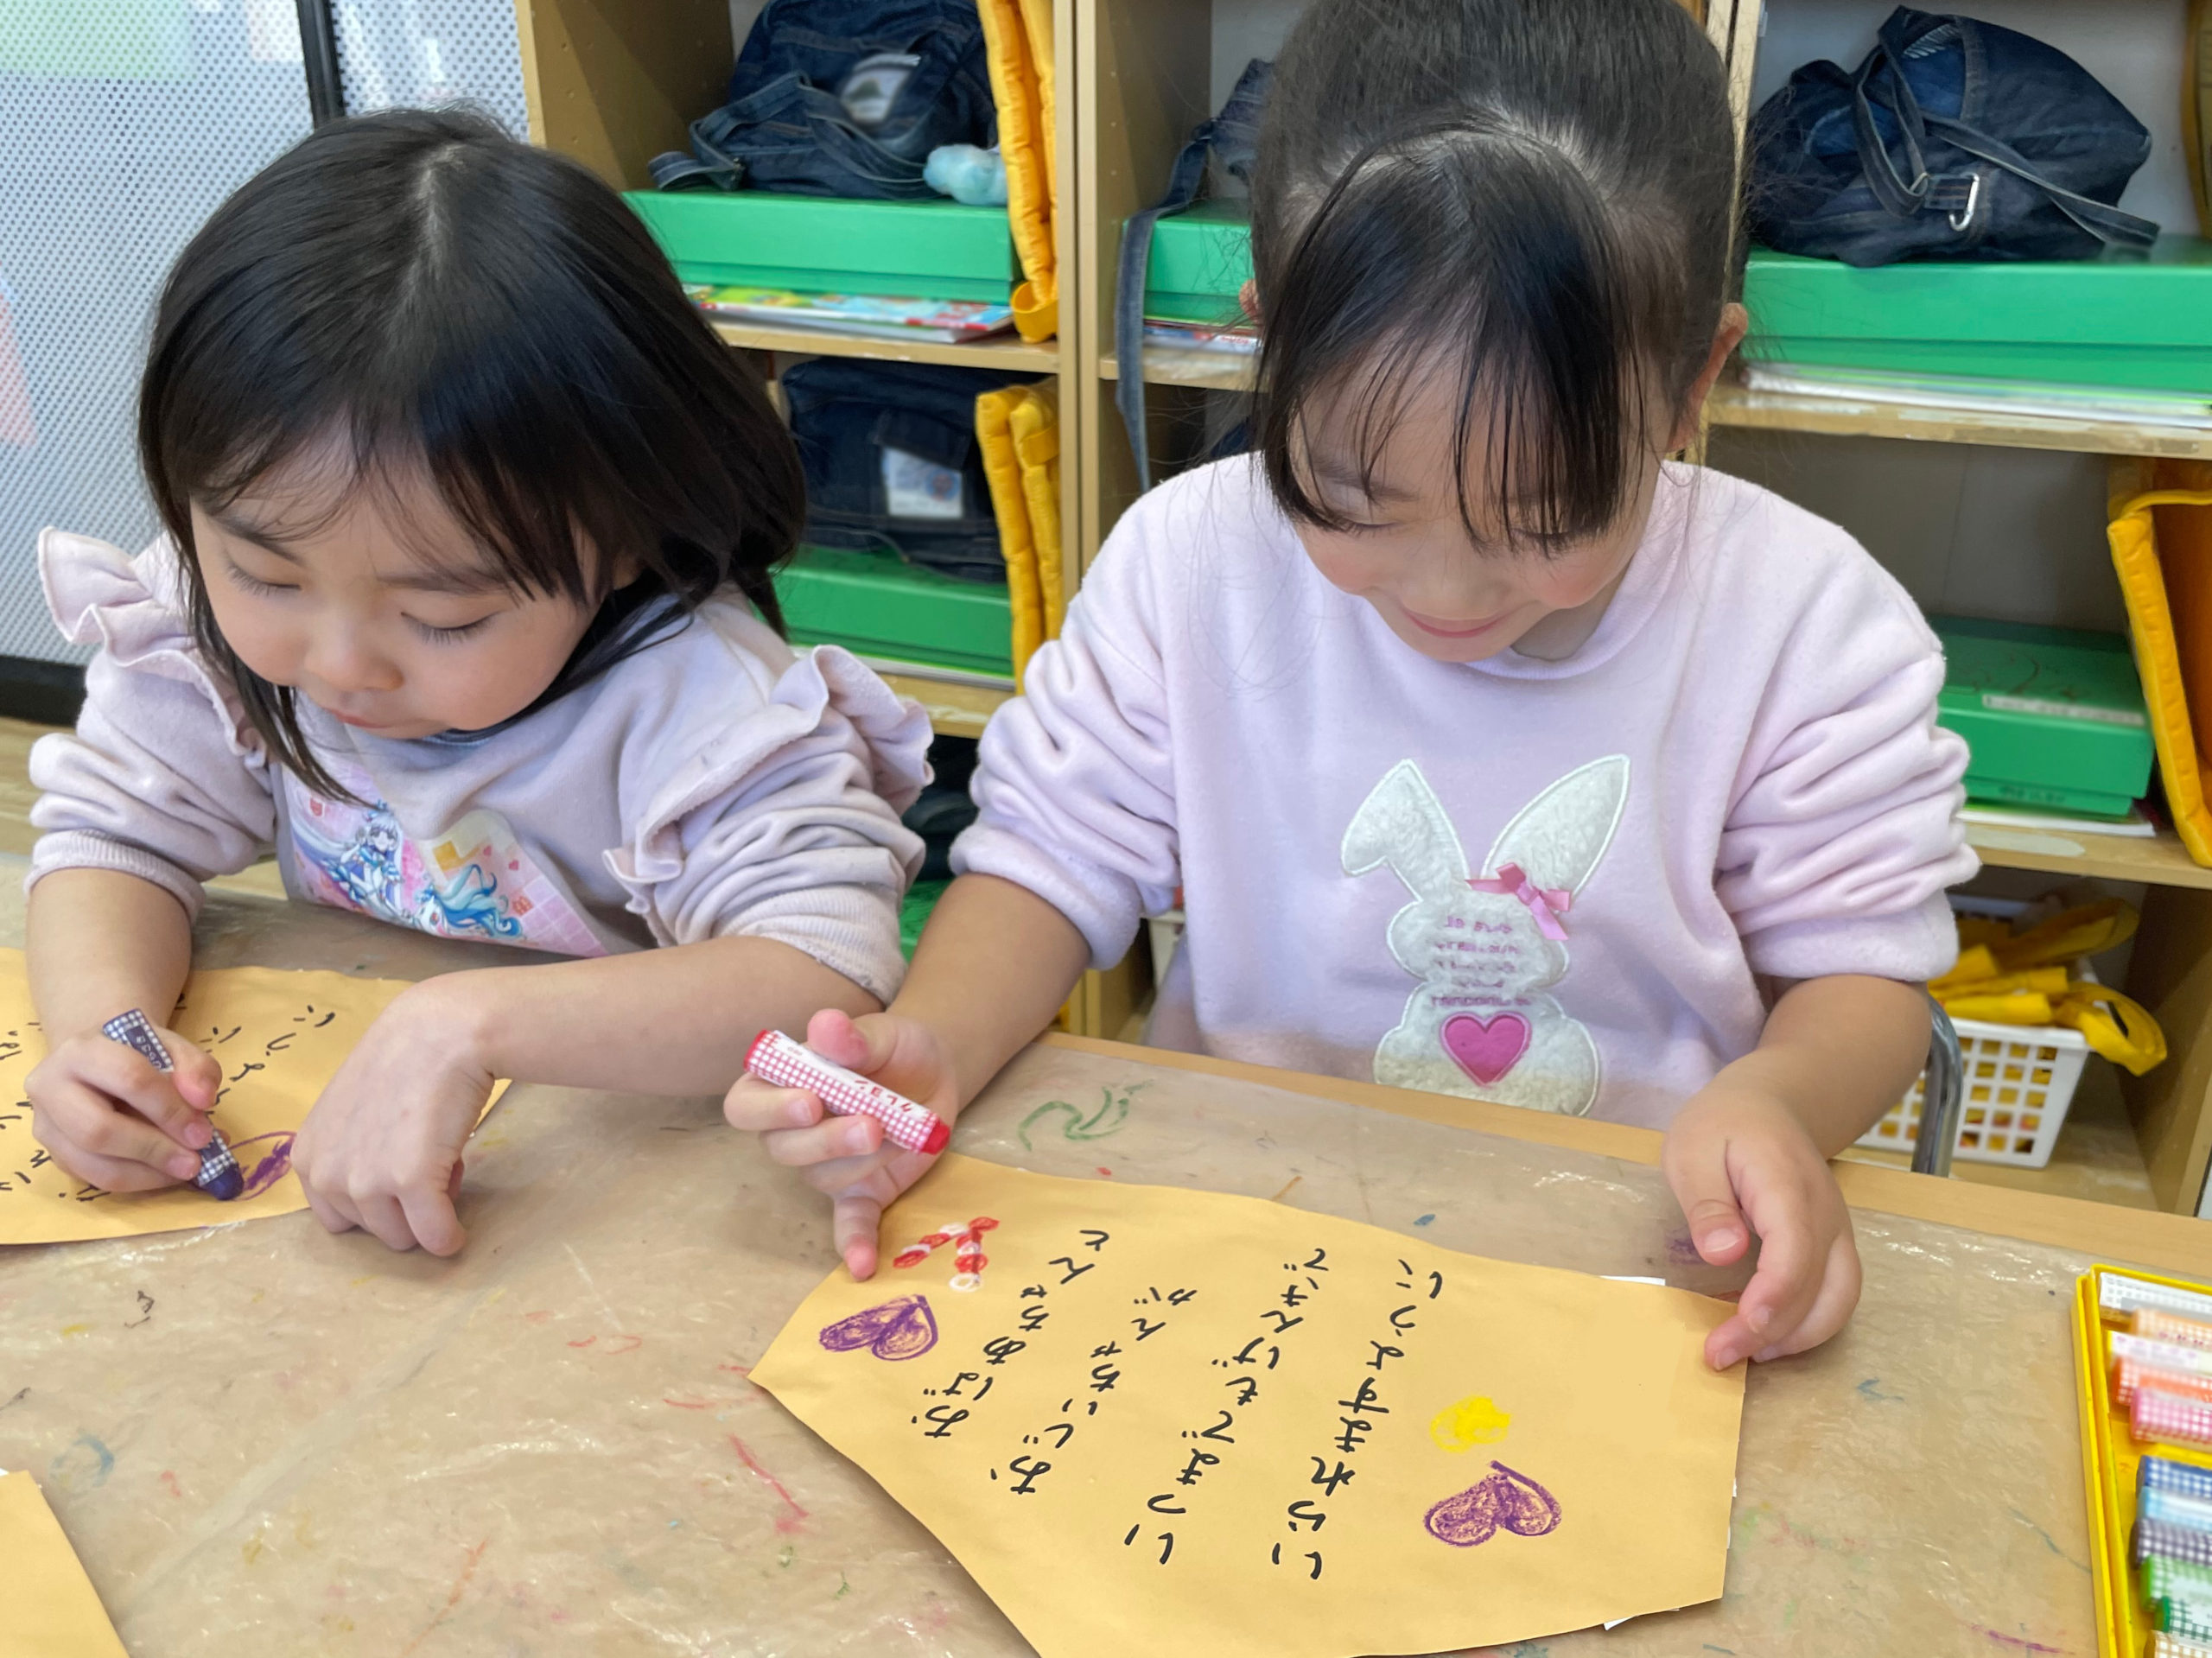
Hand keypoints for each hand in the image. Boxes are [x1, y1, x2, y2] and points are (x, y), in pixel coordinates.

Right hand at [26, 1023, 220, 1191]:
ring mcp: (47, 1125)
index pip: (128, 1079)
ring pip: (94, 1164)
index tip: (203, 1133)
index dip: (169, 1109)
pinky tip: (165, 1173)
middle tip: (195, 1160)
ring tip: (186, 1170)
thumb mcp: (173, 1048)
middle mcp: (51, 1087)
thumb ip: (196, 1068)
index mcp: (82, 1050)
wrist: (99, 1061)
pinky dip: (137, 1181)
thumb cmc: (139, 1054)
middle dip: (154, 1149)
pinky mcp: (54, 1154)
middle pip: (98, 1130)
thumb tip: (203, 1100)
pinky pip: (95, 1179)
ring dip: (148, 1173)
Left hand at [291, 979, 492, 1254]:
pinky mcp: (409, 1184)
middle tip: (427, 1160)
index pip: (337, 1218)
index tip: (399, 1168)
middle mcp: (327, 1176)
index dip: (376, 1200)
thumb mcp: (352, 1109)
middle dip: (403, 1207)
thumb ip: (348, 1150)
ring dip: (429, 1213)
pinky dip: (450, 1238)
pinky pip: (436, 1238)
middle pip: (371, 1230)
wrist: (441, 1033)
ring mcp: (366, 1182)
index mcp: (308, 1158)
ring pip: (403, 1238)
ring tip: (442, 1165)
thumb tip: (372, 1190)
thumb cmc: (405, 1061)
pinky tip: (460, 1227)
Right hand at [724, 1008, 956, 1279]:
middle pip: (783, 1149)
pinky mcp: (862, 1193)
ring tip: (902, 1128)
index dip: (772, 1108)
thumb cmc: (893, 1048)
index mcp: (779, 1085)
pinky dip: (855, 1244)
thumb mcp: (881, 1032)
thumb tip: (826, 1024)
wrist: (935, 1072)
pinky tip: (861, 1266)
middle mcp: (791, 1132)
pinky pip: (850, 1223)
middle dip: (827, 1139)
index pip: (746, 1105)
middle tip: (871, 1123)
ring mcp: (825, 1167)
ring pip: (824, 1176)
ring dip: (865, 1157)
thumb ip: (853, 1038)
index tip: (812, 1100)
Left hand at [1661, 1080, 1861, 1370]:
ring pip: (1841, 1299)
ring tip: (1745, 1354)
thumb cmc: (1722, 1126)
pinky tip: (1766, 1333)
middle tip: (1719, 1356)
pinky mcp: (1834, 1246)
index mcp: (1786, 1185)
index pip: (1794, 1250)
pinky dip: (1809, 1323)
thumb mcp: (1692, 1151)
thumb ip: (1708, 1203)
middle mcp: (1825, 1214)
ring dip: (1799, 1336)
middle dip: (1773, 1330)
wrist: (1769, 1105)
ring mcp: (1837, 1232)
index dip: (1773, 1297)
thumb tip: (1723, 1254)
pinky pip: (1837, 1294)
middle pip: (1820, 1286)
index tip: (1741, 1329)